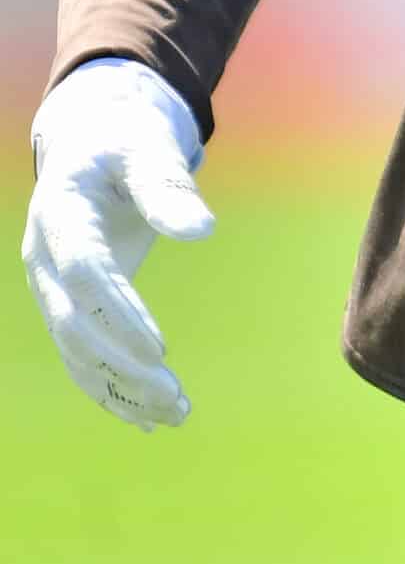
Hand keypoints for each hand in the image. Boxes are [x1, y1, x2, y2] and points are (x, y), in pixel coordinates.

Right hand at [22, 58, 215, 431]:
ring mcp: (50, 288)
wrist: (93, 145)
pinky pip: (82, 357)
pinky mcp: (68, 305)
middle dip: (121, 366)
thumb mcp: (147, 148)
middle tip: (176, 396)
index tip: (162, 348)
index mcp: (58, 212)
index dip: (119, 312)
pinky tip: (150, 421)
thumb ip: (168, 185)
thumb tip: (202, 230)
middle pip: (73, 325)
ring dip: (121, 390)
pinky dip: (113, 391)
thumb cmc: (125, 142)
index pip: (83, 272)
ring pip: (75, 352)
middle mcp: (43, 258)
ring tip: (176, 416)